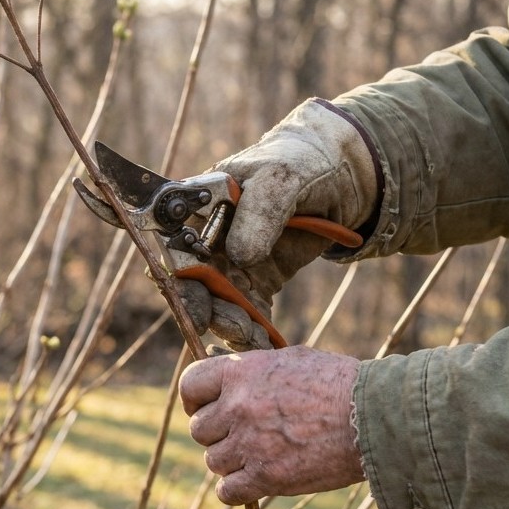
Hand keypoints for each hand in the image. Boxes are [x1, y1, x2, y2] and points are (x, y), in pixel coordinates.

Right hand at [179, 99, 378, 350]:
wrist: (337, 177)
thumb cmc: (299, 164)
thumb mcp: (281, 179)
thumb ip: (259, 212)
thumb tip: (239, 256)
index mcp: (198, 206)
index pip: (171, 241)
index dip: (173, 273)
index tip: (189, 300)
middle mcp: (206, 238)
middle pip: (192, 281)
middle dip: (205, 308)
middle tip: (226, 325)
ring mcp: (231, 262)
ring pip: (218, 302)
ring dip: (230, 324)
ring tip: (251, 338)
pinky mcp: (256, 282)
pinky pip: (247, 312)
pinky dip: (253, 331)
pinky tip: (265, 344)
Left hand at [179, 346, 365, 504]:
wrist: (371, 416)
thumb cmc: (338, 383)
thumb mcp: (291, 359)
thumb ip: (254, 370)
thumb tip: (229, 376)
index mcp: (241, 372)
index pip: (189, 385)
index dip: (194, 399)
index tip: (204, 407)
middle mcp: (237, 406)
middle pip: (199, 429)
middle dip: (217, 433)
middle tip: (242, 434)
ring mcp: (249, 443)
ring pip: (213, 462)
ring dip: (231, 461)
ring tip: (258, 455)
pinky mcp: (266, 477)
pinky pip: (227, 491)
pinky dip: (236, 489)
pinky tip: (254, 481)